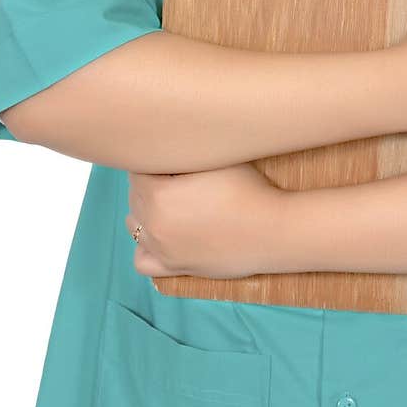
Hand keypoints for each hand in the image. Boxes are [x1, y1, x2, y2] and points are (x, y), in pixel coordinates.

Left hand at [126, 161, 284, 280]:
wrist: (273, 231)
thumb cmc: (249, 189)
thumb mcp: (215, 158)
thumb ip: (184, 148)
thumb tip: (166, 139)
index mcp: (159, 195)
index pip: (137, 170)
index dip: (156, 160)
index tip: (174, 157)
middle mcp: (154, 224)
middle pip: (135, 195)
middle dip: (151, 183)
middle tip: (178, 176)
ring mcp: (162, 248)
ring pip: (134, 225)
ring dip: (146, 211)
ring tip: (172, 202)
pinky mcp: (175, 266)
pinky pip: (141, 260)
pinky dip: (145, 246)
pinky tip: (163, 233)